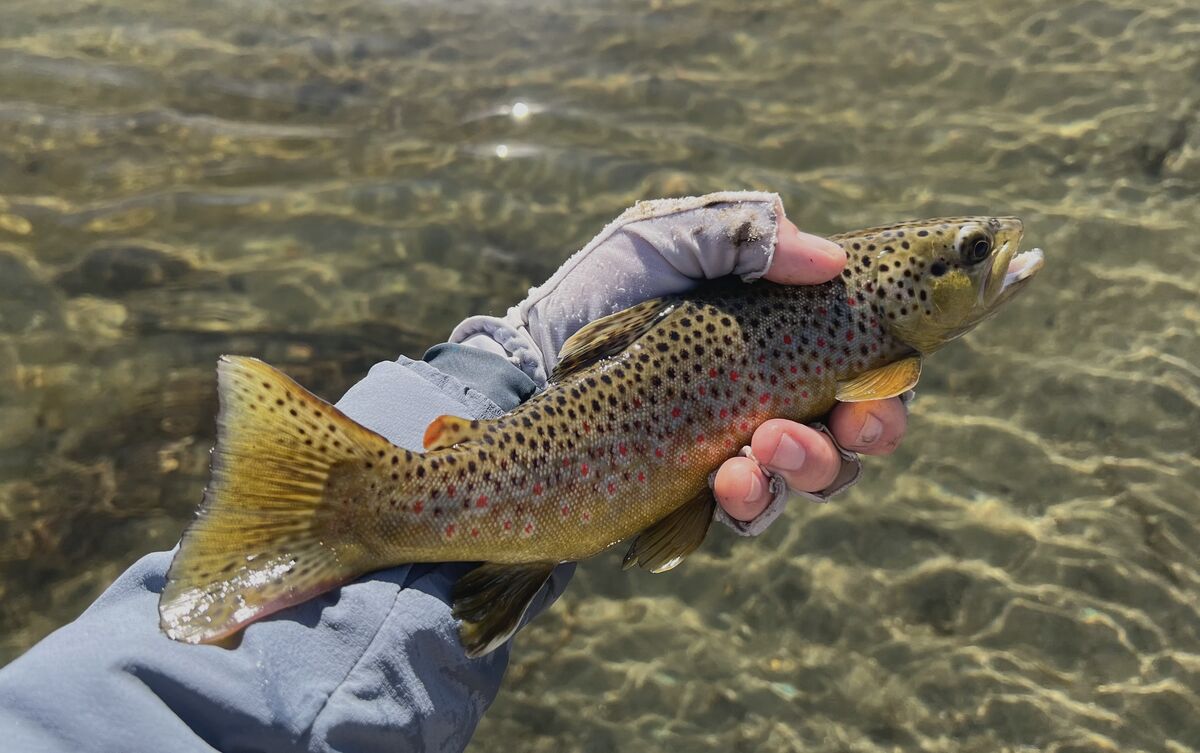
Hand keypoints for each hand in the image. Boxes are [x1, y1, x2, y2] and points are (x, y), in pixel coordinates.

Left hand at [451, 192, 907, 530]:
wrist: (525, 367)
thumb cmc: (599, 292)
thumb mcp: (665, 240)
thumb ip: (742, 234)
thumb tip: (830, 259)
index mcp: (780, 331)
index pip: (866, 354)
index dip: (894, 370)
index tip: (890, 373)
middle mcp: (774, 391)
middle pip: (862, 425)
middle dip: (873, 429)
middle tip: (853, 421)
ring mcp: (742, 445)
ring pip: (820, 474)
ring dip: (812, 465)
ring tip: (765, 445)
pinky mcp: (703, 492)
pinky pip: (755, 510)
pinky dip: (753, 499)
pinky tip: (727, 481)